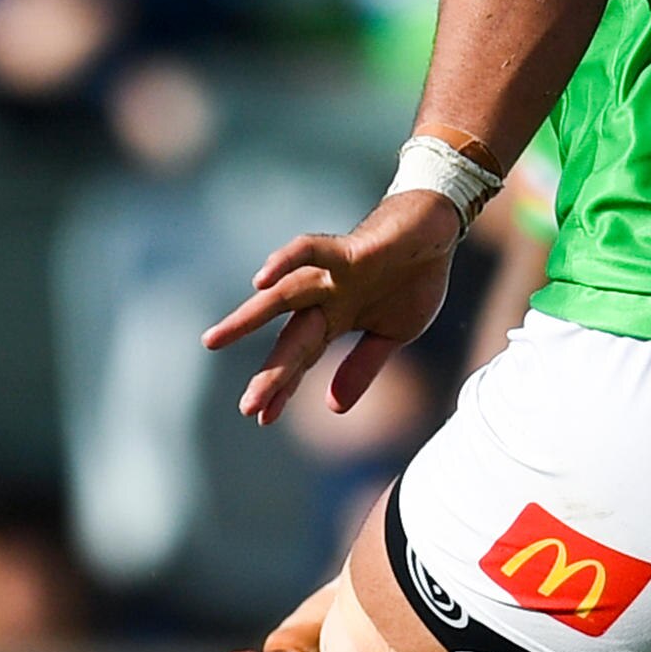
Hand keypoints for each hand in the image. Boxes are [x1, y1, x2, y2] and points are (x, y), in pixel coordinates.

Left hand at [200, 192, 458, 425]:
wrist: (436, 232)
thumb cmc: (411, 280)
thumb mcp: (391, 335)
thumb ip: (361, 368)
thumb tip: (333, 409)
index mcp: (333, 320)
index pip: (301, 359)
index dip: (282, 388)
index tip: (262, 419)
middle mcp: (323, 298)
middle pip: (288, 338)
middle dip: (269, 373)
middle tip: (246, 406)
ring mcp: (331, 274)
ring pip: (282, 297)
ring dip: (249, 319)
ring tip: (215, 339)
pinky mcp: (347, 251)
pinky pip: (310, 251)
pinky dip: (286, 261)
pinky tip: (260, 280)